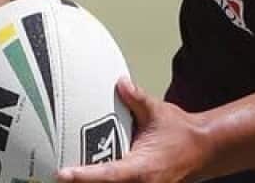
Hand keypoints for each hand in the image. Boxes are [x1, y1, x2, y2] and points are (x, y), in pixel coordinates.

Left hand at [58, 78, 209, 182]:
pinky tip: (80, 175)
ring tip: (62, 177)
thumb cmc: (181, 133)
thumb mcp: (159, 112)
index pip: (107, 175)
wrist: (204, 150)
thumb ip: (137, 98)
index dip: (84, 177)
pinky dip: (97, 179)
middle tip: (51, 176)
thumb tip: (120, 82)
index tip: (61, 174)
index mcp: (142, 169)